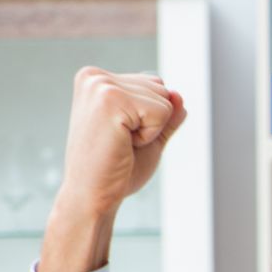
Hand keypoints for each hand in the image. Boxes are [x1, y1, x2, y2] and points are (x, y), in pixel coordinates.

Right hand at [40, 69, 185, 271]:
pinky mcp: (110, 98)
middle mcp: (95, 76)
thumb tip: (179, 95)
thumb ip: (166, 115)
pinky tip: (123, 143)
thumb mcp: (148, 136)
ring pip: (165, 100)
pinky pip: (162, 112)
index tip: (122, 135)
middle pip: (161, 88)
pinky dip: (150, 135)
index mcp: (97, 80)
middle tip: (122, 142)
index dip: (150, 118)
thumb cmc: (115, 170)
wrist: (92, 195)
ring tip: (121, 143)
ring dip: (151, 129)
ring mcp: (100, 85)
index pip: (155, 84)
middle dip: (153, 122)